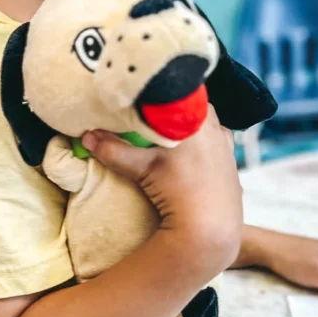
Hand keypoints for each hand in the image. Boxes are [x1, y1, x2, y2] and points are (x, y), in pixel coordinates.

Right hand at [82, 107, 242, 274]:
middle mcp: (216, 127)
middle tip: (153, 111)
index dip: (161, 90)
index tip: (145, 92)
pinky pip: (216, 139)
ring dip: (189, 121)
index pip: (178, 91)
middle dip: (173, 105)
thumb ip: (114, 150)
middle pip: (192, 103)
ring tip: (170, 128)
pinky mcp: (230, 161)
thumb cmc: (178, 192)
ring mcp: (225, 144)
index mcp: (196, 119)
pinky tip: (191, 150)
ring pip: (207, 120)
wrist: (210, 226)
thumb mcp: (142, 169)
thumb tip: (87, 137)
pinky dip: (204, 139)